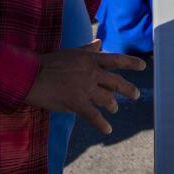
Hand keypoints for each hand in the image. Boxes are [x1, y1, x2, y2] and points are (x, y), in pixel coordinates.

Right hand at [23, 40, 146, 134]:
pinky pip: (94, 116)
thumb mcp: (70, 52)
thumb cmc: (48, 62)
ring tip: (115, 109)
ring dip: (113, 105)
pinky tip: (108, 130)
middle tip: (135, 95)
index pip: (116, 60)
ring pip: (107, 99)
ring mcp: (85, 88)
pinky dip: (102, 124)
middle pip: (116, 82)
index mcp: (90, 59)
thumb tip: (99, 42)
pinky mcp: (76, 103)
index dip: (131, 63)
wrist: (30, 76)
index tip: (143, 67)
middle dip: (128, 89)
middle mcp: (91, 73)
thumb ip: (87, 49)